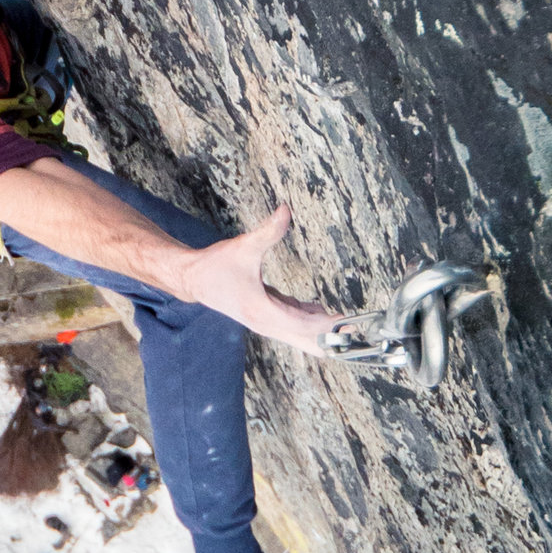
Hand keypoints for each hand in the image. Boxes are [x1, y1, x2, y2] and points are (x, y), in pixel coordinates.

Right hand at [182, 205, 344, 352]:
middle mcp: (266, 323)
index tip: (350, 323)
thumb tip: (285, 211)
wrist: (193, 279)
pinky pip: (293, 325)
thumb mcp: (243, 247)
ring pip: (301, 336)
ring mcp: (266, 323)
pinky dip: (309, 322)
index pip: (304, 325)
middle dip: (332, 338)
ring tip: (349, 325)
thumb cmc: (215, 267)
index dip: (329, 325)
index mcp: (263, 311)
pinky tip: (320, 310)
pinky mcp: (264, 316)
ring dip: (322, 331)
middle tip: (358, 330)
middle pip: (307, 342)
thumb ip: (268, 231)